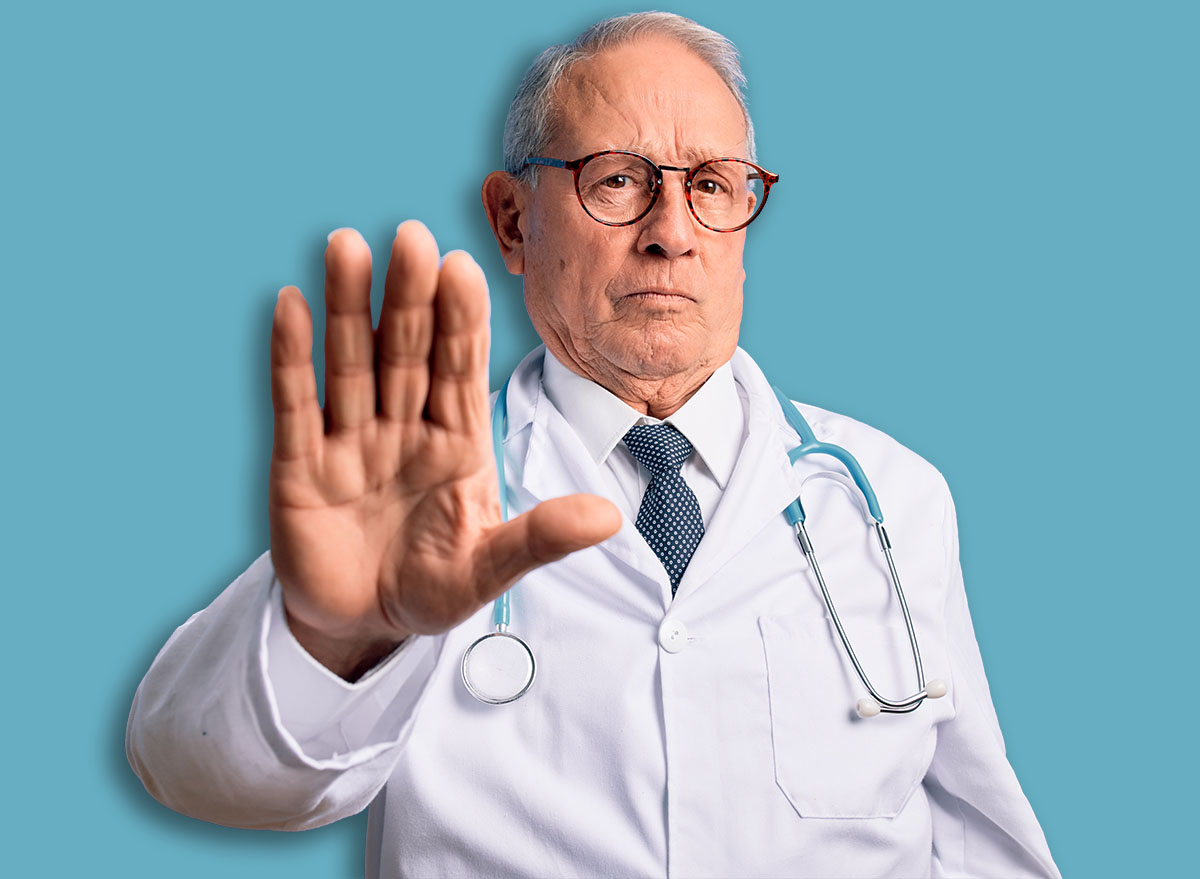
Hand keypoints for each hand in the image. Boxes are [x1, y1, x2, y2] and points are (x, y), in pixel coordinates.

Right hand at [268, 223, 620, 678]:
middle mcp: (403, 428)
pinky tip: (291, 305)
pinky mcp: (298, 467)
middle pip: (406, 352)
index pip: (461, 370)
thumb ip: (540, 538)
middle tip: (411, 236)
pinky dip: (292, 359)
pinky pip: (295, 405)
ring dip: (346, 309)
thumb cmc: (432, 588)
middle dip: (407, 298)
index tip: (463, 268)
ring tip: (345, 246)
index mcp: (457, 442)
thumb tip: (610, 518)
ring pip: (350, 364)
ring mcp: (349, 442)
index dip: (461, 322)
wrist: (365, 626)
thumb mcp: (487, 569)